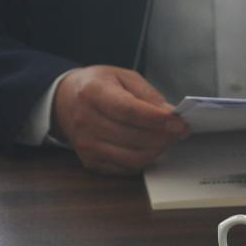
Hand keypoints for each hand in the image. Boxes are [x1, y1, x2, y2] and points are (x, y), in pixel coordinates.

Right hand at [52, 65, 188, 175]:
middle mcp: (86, 121)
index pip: (129, 111)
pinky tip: (150, 148)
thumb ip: (148, 95)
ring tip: (167, 139)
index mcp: (94, 93)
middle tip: (179, 131)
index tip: (178, 122)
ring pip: (131, 158)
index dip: (156, 119)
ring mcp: (86, 145)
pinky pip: (124, 168)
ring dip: (156, 150)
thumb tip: (170, 115)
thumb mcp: (124, 77)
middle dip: (163, 136)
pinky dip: (143, 160)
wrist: (65, 101)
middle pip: (132, 137)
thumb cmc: (98, 86)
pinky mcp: (90, 161)